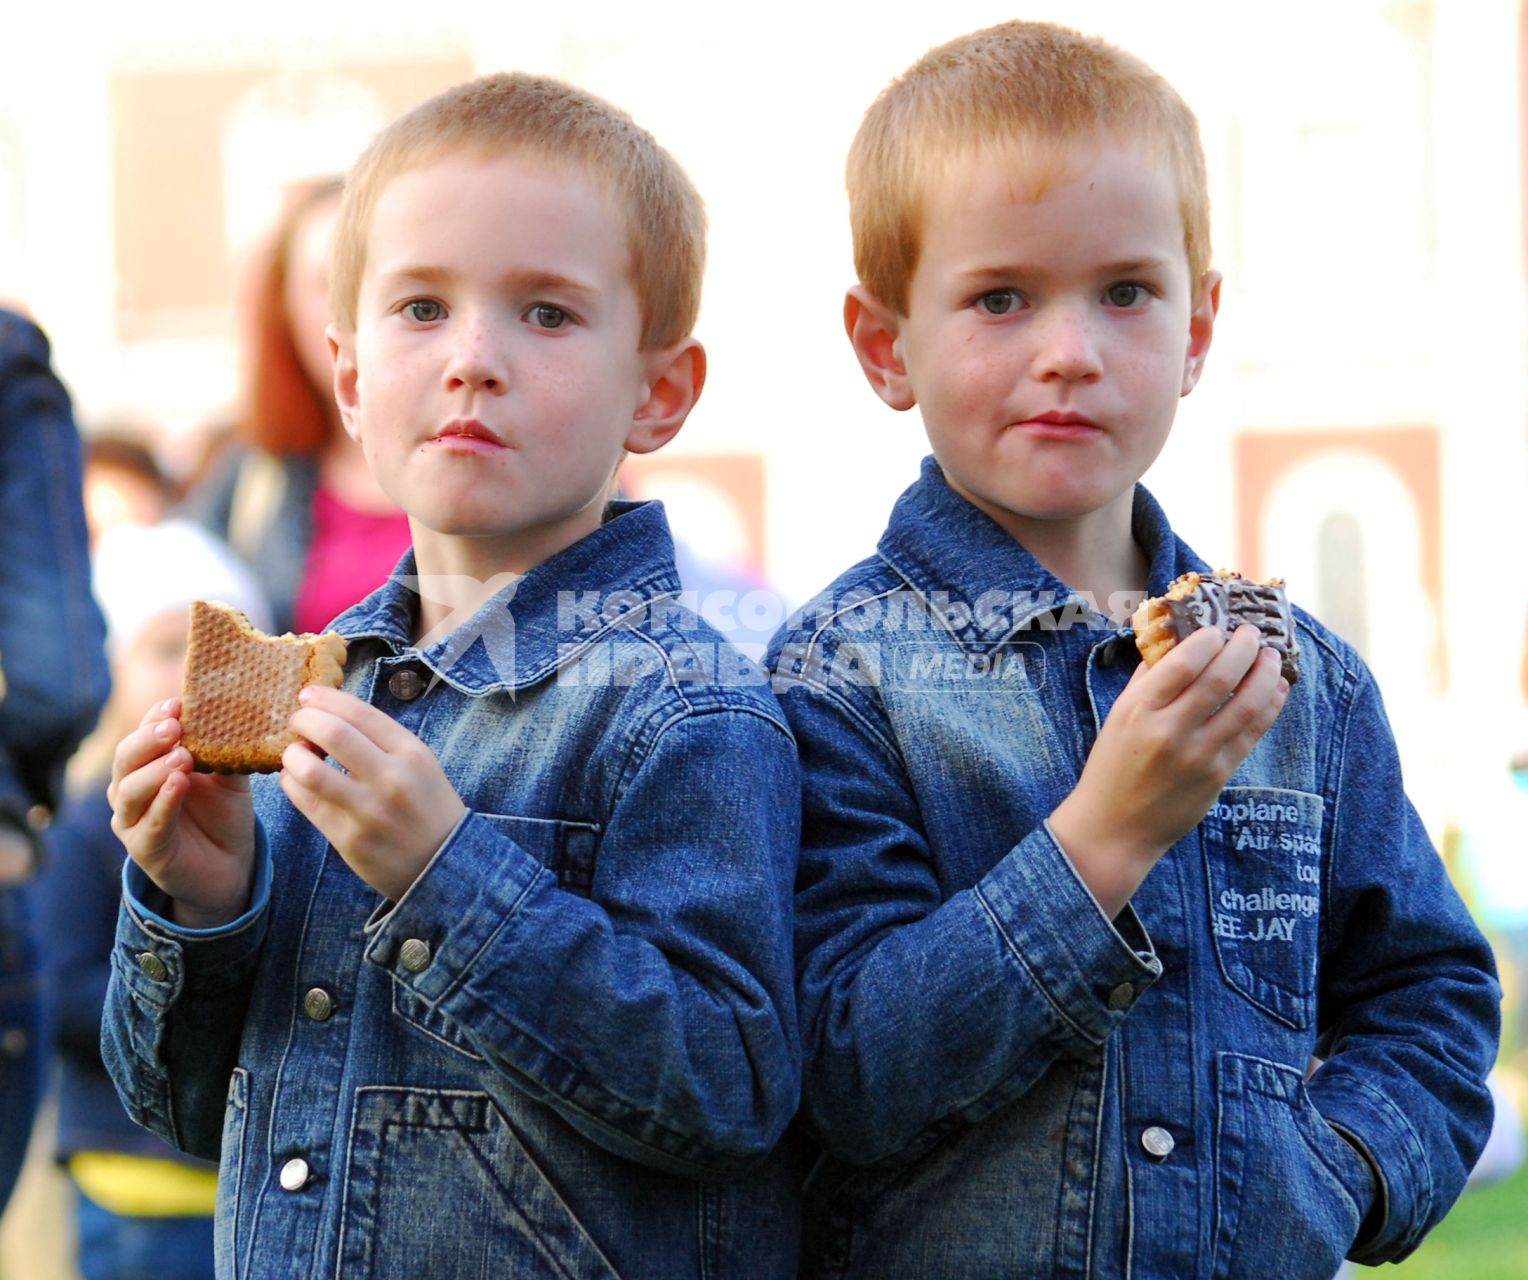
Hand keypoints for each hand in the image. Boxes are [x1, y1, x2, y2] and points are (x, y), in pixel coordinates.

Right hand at [107, 698, 255, 927]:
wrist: (231, 866)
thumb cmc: (224, 815)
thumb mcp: (229, 776)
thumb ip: (226, 749)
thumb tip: (240, 712)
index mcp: (147, 766)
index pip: (142, 734)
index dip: (155, 717)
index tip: (177, 703)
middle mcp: (130, 790)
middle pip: (125, 758)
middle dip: (148, 740)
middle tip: (175, 727)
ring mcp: (133, 821)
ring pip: (128, 791)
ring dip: (154, 770)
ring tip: (181, 756)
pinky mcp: (143, 850)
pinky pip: (149, 824)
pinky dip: (163, 803)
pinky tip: (179, 785)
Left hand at [282, 686, 465, 901]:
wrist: (443, 862)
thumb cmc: (426, 804)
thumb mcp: (419, 762)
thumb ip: (380, 738)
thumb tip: (330, 712)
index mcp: (411, 753)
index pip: (361, 713)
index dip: (327, 698)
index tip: (308, 695)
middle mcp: (392, 779)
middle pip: (334, 734)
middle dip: (305, 720)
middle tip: (297, 721)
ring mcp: (369, 811)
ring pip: (311, 771)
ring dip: (292, 755)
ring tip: (294, 753)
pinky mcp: (348, 839)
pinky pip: (306, 803)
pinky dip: (292, 784)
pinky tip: (296, 779)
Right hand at [1049, 625, 1288, 916]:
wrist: (1115, 827)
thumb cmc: (1113, 766)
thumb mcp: (1119, 716)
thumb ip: (1147, 678)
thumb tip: (1178, 640)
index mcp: (1138, 710)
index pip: (1182, 663)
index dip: (1208, 639)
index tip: (1218, 629)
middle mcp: (1169, 731)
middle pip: (1219, 679)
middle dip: (1243, 648)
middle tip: (1251, 633)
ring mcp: (1197, 756)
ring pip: (1245, 706)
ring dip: (1265, 675)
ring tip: (1271, 657)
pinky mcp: (1218, 776)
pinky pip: (1251, 734)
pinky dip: (1269, 706)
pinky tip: (1275, 689)